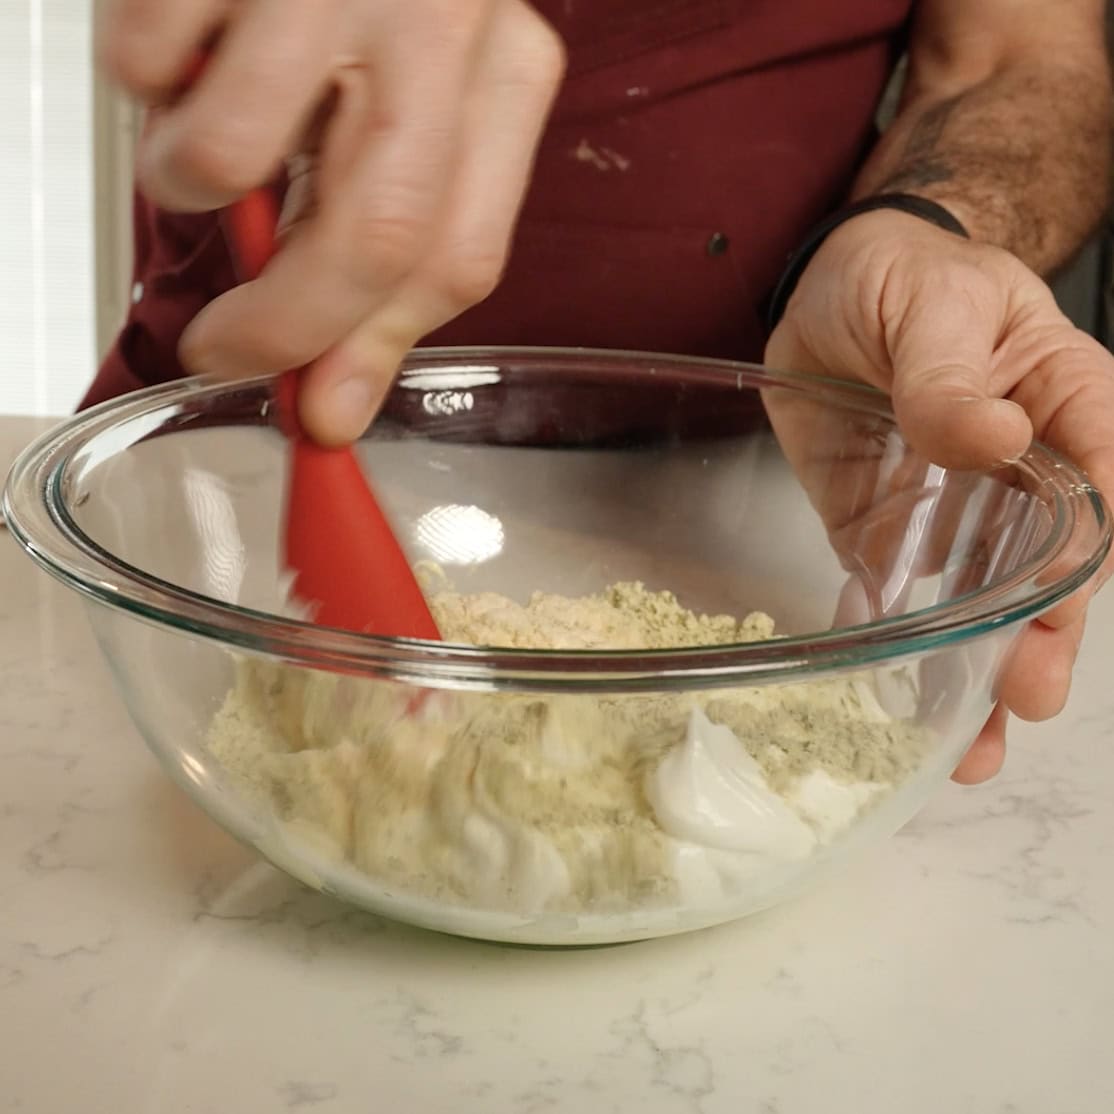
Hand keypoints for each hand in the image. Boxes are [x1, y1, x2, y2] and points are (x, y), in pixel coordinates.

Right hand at [100, 0, 564, 443]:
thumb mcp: (413, 115)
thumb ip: (383, 257)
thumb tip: (332, 397)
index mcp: (504, 76)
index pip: (456, 257)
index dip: (375, 352)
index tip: (318, 410)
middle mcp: (437, 22)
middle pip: (373, 235)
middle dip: (283, 328)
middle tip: (224, 353)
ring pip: (231, 156)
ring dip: (189, 187)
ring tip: (200, 143)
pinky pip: (146, 66)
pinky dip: (143, 85)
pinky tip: (186, 42)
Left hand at [765, 210, 1113, 783]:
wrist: (833, 289)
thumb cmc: (908, 276)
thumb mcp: (936, 306)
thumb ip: (954, 375)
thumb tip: (996, 438)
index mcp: (1066, 409)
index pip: (1103, 490)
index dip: (1088, 554)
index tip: (1065, 606)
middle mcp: (1019, 477)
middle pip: (1048, 567)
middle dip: (1043, 635)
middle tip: (1027, 696)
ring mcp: (948, 511)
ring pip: (974, 598)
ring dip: (975, 667)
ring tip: (972, 744)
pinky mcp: (879, 527)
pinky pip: (889, 588)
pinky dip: (887, 634)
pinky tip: (884, 686)